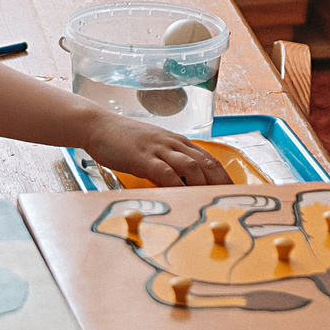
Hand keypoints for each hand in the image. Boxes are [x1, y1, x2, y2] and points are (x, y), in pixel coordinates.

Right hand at [80, 114, 230, 186]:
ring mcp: (159, 149)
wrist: (99, 126)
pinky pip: (166, 172)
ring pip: (191, 166)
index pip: (208, 158)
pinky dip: (177, 185)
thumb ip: (167, 163)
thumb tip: (180, 184)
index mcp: (177, 142)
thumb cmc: (124, 140)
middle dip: (221, 183)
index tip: (230, 192)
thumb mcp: (152, 149)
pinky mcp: (143, 157)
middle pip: (206, 162)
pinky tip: (182, 197)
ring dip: (204, 185)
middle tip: (229, 201)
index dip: (222, 175)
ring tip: (212, 202)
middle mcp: (173, 143)